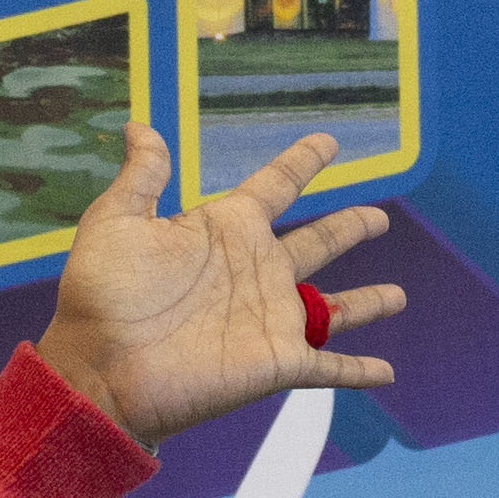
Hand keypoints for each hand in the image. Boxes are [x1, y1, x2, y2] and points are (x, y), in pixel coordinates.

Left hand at [36, 126, 398, 444]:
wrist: (100, 369)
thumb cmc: (102, 297)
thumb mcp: (116, 222)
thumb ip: (142, 176)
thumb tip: (138, 125)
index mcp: (225, 231)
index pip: (276, 187)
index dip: (303, 163)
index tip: (328, 142)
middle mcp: (256, 271)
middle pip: (317, 243)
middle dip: (349, 229)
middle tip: (378, 217)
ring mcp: (270, 317)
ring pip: (335, 307)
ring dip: (366, 301)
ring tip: (398, 295)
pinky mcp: (277, 362)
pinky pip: (331, 367)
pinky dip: (359, 369)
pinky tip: (388, 372)